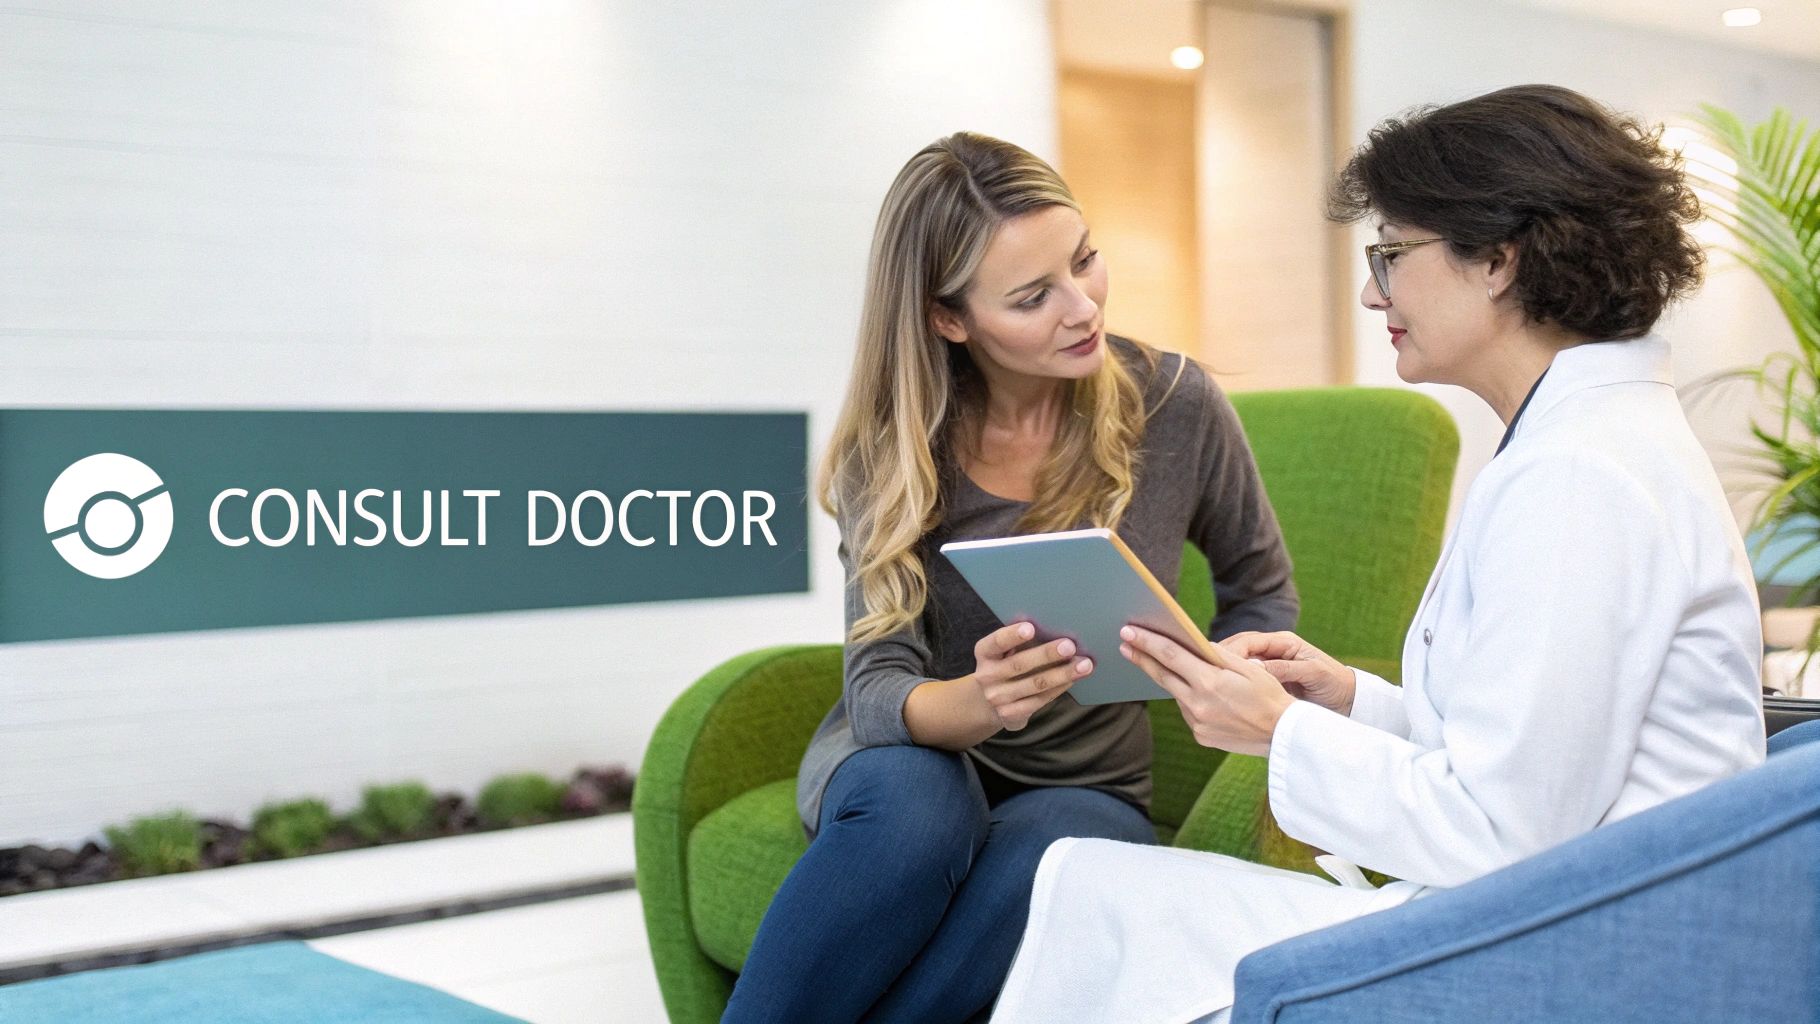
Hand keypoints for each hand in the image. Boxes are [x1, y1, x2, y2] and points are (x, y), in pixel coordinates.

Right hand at [972, 621, 1092, 731]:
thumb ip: (1020, 641)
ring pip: (1035, 684)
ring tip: (1084, 665)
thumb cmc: (1006, 665)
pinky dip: (1059, 688)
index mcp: (984, 653)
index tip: (1030, 628)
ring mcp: (997, 698)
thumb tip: (1056, 627)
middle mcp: (986, 676)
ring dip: (1062, 674)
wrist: (989, 701)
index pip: (996, 642)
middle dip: (1047, 654)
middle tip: (1070, 646)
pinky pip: (1040, 700)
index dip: (1012, 635)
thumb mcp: (1004, 651)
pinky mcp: (1010, 714)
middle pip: (1019, 664)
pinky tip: (1073, 680)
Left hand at [1119, 625, 1293, 756]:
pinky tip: (1196, 692)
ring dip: (1170, 678)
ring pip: (1177, 694)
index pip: (1170, 656)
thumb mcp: (1250, 668)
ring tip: (1161, 663)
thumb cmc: (1270, 696)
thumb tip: (1195, 643)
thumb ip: (1219, 655)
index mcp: (1210, 683)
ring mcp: (1197, 723)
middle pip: (1163, 675)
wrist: (1284, 735)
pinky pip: (1188, 711)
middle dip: (1142, 657)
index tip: (1128, 631)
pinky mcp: (1201, 736)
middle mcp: (1198, 705)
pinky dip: (1189, 699)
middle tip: (1125, 642)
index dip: (1147, 642)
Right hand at [1219, 631, 1356, 715]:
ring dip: (1222, 672)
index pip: (1248, 641)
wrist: (1347, 700)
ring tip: (1206, 683)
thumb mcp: (1313, 673)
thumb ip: (1286, 669)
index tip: (1217, 664)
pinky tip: (1220, 694)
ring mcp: (1268, 666)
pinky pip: (1244, 680)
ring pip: (1237, 665)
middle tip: (1204, 672)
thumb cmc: (1334, 683)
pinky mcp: (1267, 681)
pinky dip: (1231, 684)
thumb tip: (1255, 668)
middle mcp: (1272, 650)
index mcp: (1283, 642)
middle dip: (1219, 659)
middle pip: (1237, 650)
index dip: (1231, 651)